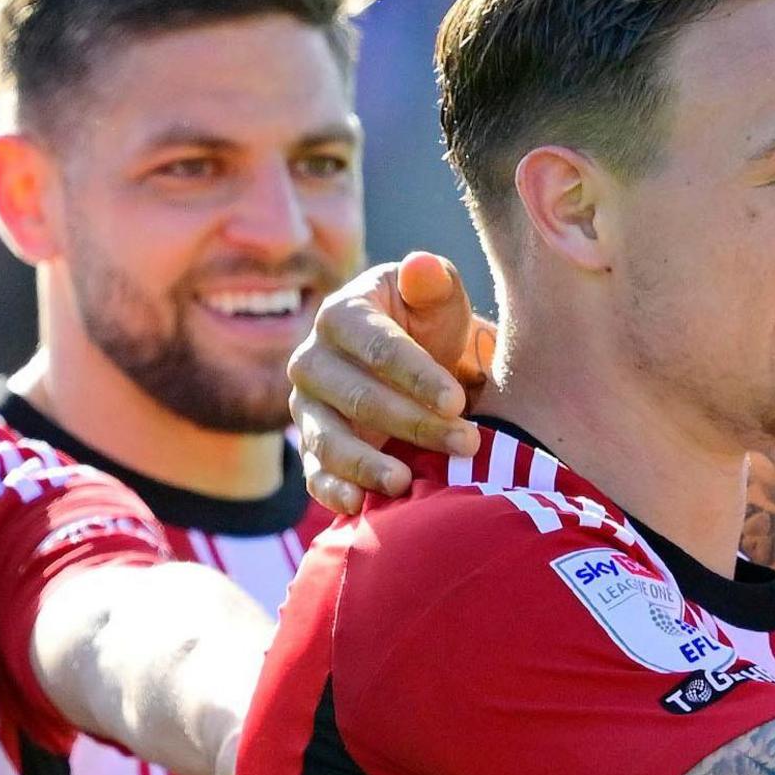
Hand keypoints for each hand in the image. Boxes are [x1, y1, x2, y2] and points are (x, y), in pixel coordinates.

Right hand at [289, 253, 494, 513]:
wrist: (422, 366)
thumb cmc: (432, 326)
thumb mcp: (439, 300)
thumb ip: (432, 284)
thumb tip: (422, 268)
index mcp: (342, 315)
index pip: (376, 347)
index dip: (416, 375)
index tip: (457, 400)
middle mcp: (312, 360)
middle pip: (356, 398)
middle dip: (413, 422)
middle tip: (466, 443)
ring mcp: (307, 407)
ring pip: (328, 439)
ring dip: (368, 464)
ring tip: (407, 482)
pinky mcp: (313, 447)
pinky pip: (315, 473)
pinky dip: (333, 492)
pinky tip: (359, 506)